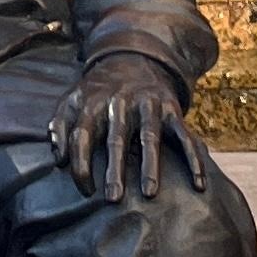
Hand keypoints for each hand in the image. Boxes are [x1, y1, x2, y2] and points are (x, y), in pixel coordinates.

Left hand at [49, 55, 204, 203]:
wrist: (133, 57)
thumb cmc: (97, 92)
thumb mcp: (72, 100)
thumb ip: (59, 127)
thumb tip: (58, 160)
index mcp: (93, 104)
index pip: (82, 135)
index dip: (80, 164)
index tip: (85, 191)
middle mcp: (120, 103)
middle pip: (116, 138)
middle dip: (115, 168)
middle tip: (113, 198)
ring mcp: (148, 105)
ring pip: (149, 137)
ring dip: (150, 165)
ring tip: (149, 193)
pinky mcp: (171, 109)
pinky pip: (184, 136)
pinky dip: (193, 158)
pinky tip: (197, 184)